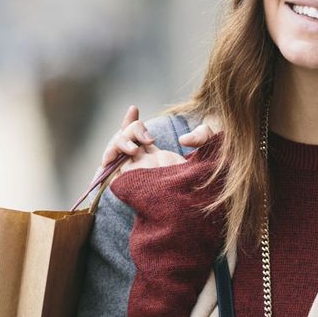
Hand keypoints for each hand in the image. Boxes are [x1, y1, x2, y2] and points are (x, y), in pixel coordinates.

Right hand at [99, 106, 219, 177]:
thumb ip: (203, 136)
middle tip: (150, 140)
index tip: (134, 108)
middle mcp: (140, 161)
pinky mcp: (126, 183)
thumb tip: (185, 139)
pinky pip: (110, 166)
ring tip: (135, 149)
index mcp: (153, 154)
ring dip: (122, 141)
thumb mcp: (208, 153)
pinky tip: (115, 155)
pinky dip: (109, 155)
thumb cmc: (202, 183)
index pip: (136, 132)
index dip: (131, 119)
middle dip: (131, 130)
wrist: (195, 208)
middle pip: (124, 136)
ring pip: (116, 146)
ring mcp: (133, 171)